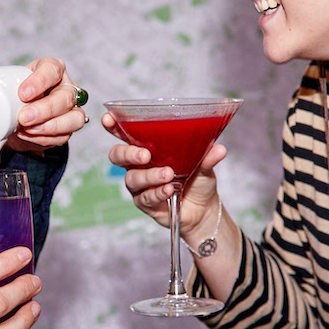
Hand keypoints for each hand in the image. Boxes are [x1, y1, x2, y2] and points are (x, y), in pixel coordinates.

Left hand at [0, 57, 85, 154]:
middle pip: (65, 96)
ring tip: (25, 131)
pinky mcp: (68, 129)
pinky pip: (64, 137)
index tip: (22, 93)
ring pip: (73, 118)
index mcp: (49, 70)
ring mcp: (70, 110)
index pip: (52, 69)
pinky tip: (29, 138)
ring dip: (50, 127)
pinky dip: (46, 139)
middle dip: (45, 109)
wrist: (18, 121)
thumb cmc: (10, 97)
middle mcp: (65, 88)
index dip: (41, 80)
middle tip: (22, 118)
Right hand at [103, 111, 225, 233]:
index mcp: (146, 148)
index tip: (108, 119)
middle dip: (128, 153)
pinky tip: (169, 190)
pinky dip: (157, 192)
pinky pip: (145, 197)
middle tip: (145, 155)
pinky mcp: (145, 203)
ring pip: (132, 178)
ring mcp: (139, 185)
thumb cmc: (198, 180)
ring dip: (149, 176)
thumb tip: (220, 148)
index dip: (113, 126)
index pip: (124, 134)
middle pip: (118, 155)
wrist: (203, 209)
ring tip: (168, 175)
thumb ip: (207, 156)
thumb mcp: (204, 165)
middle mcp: (138, 165)